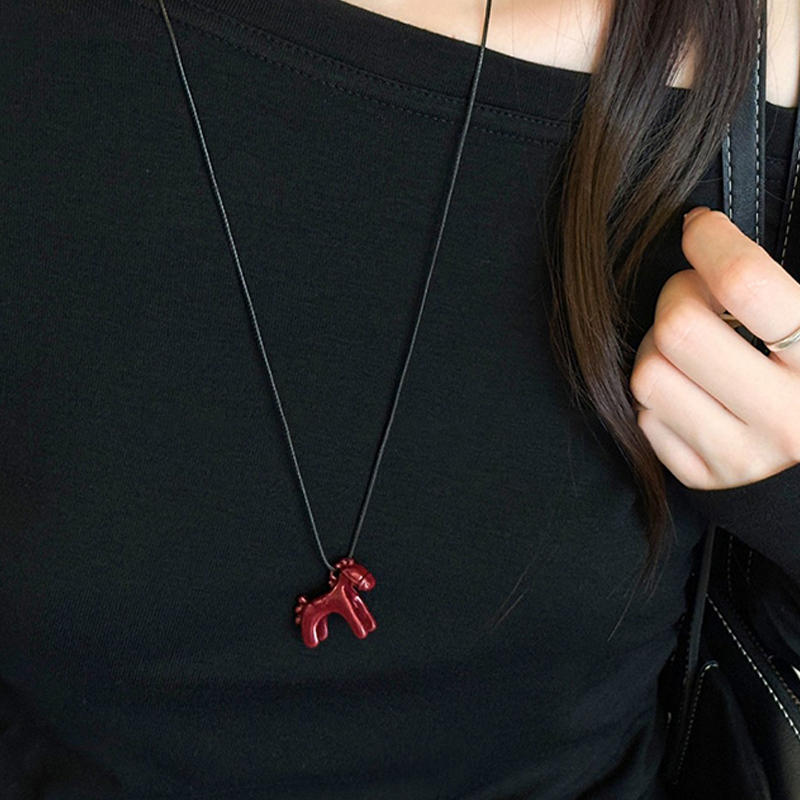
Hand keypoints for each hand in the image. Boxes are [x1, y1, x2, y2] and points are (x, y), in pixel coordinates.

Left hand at [629, 207, 799, 489]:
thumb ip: (780, 294)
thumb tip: (706, 232)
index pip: (746, 284)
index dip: (711, 242)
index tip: (700, 228)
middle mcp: (783, 418)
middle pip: (679, 329)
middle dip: (678, 295)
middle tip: (699, 295)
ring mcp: (739, 456)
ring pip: (648, 375)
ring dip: (658, 347)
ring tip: (692, 347)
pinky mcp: (703, 479)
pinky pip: (645, 418)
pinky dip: (659, 395)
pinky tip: (691, 390)